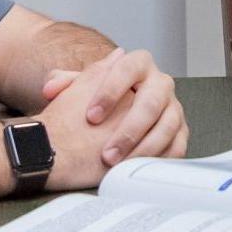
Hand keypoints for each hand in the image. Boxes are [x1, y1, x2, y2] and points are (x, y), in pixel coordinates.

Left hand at [36, 48, 188, 188]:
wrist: (114, 114)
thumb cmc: (96, 101)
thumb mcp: (79, 88)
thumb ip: (62, 84)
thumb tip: (51, 88)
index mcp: (138, 64)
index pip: (128, 69)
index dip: (110, 92)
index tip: (91, 117)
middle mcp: (160, 82)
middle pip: (152, 101)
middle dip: (129, 129)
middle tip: (107, 152)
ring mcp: (173, 106)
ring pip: (168, 125)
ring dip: (144, 148)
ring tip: (119, 165)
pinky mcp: (180, 130)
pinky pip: (178, 145)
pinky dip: (162, 157)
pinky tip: (139, 167)